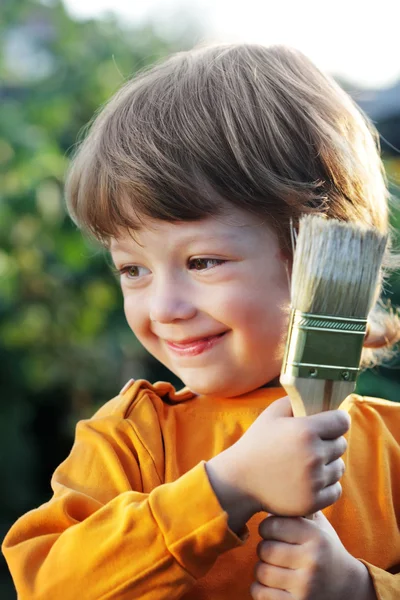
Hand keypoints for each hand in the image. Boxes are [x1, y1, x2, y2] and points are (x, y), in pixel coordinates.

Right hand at [205, 396, 349, 531]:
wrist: (239, 480)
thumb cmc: (257, 443)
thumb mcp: (272, 414)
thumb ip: (296, 401)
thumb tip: (318, 397)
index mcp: (305, 430)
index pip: (342, 421)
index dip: (337, 421)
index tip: (331, 424)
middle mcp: (313, 455)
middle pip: (341, 444)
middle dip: (330, 442)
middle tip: (312, 445)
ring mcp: (314, 480)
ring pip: (339, 468)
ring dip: (328, 464)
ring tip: (308, 463)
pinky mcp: (314, 501)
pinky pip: (336, 490)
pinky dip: (326, 486)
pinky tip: (310, 480)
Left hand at [251, 512, 375, 599]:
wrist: (348, 588)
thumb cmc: (325, 549)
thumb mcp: (319, 526)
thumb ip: (300, 506)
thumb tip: (271, 481)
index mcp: (315, 536)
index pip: (271, 525)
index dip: (267, 527)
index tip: (273, 531)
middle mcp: (312, 560)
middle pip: (263, 549)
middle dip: (265, 550)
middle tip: (274, 551)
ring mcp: (305, 585)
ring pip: (260, 571)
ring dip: (263, 570)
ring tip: (275, 567)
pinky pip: (260, 592)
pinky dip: (261, 589)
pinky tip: (273, 584)